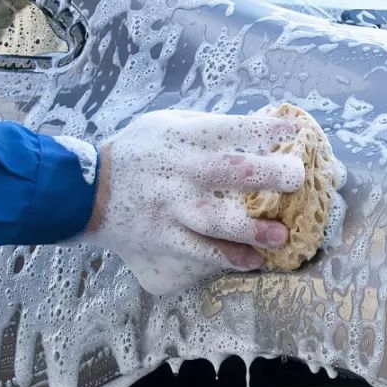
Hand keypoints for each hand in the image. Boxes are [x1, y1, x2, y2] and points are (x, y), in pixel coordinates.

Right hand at [84, 110, 304, 294]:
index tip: (295, 131)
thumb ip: (208, 128)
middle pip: (231, 171)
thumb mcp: (168, 125)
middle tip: (297, 179)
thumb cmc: (138, 153)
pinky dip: (229, 257)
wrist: (88, 191)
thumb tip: (261, 129)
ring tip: (281, 236)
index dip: (265, 128)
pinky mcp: (164, 238)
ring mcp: (172, 208)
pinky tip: (254, 261)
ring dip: (252, 229)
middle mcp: (181, 171)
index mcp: (184, 137)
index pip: (230, 127)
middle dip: (269, 174)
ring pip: (216, 220)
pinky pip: (200, 251)